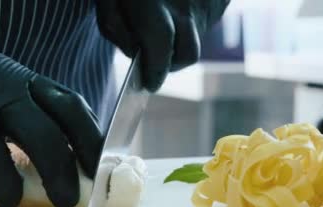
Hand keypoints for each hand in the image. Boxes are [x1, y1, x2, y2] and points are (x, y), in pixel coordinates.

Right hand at [0, 5, 102, 206]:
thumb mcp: (7, 83)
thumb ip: (35, 112)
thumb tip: (76, 160)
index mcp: (24, 83)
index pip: (71, 109)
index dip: (91, 143)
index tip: (98, 173)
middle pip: (41, 134)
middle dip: (59, 173)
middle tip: (64, 201)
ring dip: (6, 185)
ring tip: (9, 200)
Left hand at [95, 0, 229, 91]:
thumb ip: (116, 28)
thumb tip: (136, 54)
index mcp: (153, 2)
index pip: (160, 51)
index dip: (155, 72)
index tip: (149, 83)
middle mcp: (184, 3)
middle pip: (188, 52)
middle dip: (172, 62)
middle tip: (157, 59)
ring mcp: (206, 1)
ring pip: (197, 35)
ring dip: (181, 37)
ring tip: (164, 17)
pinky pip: (206, 17)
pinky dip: (191, 17)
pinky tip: (177, 2)